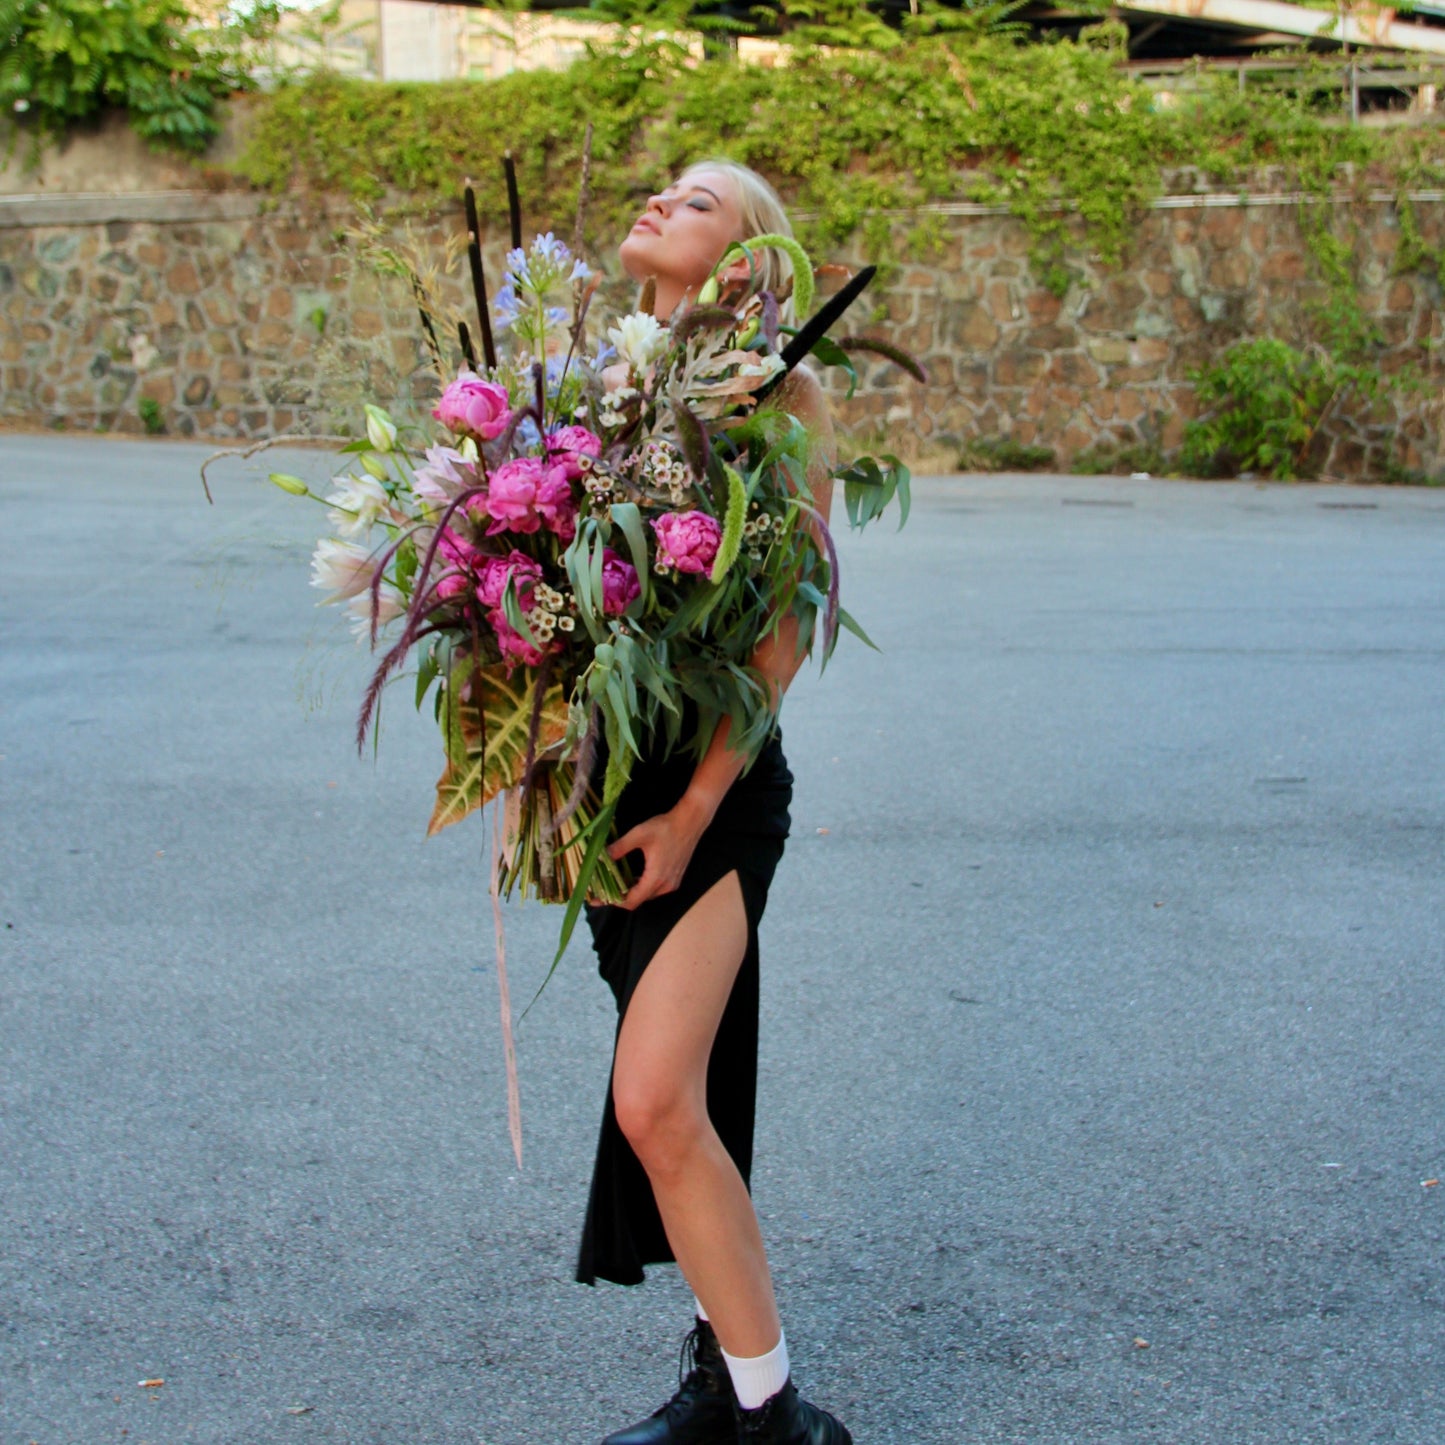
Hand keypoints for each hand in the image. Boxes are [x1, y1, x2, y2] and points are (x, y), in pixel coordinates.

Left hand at [607, 796, 711, 910]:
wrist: (690, 821)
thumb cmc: (666, 827)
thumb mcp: (639, 834)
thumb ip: (619, 847)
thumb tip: (599, 856)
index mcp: (656, 878)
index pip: (631, 901)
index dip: (613, 902)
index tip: (598, 899)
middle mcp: (665, 885)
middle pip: (638, 900)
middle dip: (619, 896)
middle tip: (601, 889)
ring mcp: (672, 883)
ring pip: (646, 895)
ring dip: (630, 892)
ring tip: (613, 883)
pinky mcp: (675, 878)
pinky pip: (654, 889)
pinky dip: (641, 886)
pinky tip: (631, 877)